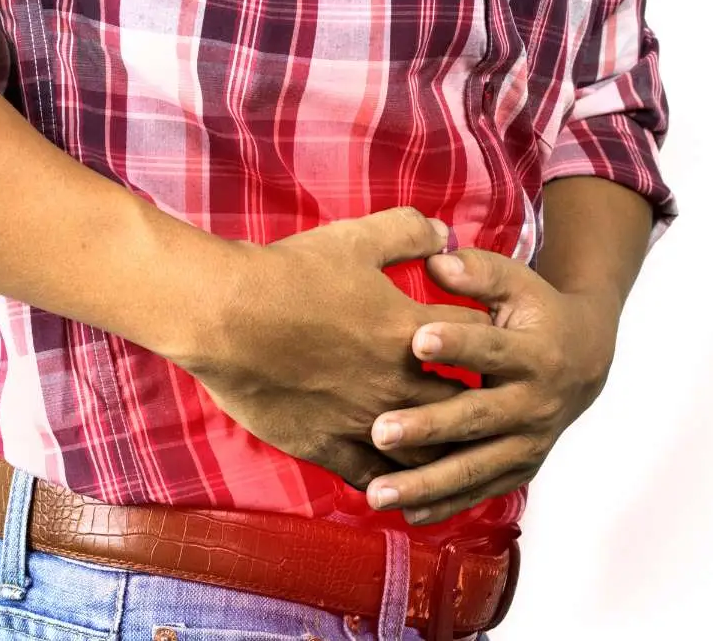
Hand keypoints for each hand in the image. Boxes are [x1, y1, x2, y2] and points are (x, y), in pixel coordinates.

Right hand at [176, 208, 493, 490]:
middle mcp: (396, 383)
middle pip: (461, 404)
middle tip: (478, 398)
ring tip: (447, 446)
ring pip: (425, 452)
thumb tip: (447, 235)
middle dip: (474, 401)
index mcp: (410, 332)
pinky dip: (390, 481)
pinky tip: (396, 480)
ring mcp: (362, 420)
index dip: (487, 337)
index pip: (477, 340)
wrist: (225, 316)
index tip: (487, 338)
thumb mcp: (356, 238)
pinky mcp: (325, 446)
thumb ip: (409, 232)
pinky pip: (372, 476)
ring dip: (441, 448)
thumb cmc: (290, 275)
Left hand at [364, 248, 622, 523]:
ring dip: (427, 483)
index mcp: (535, 353)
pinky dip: (444, 504)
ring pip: (475, 467)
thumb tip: (435, 261)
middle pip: (477, 418)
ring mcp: (528, 443)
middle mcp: (534, 404)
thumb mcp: (517, 283)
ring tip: (378, 491)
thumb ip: (477, 271)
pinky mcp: (520, 469)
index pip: (491, 349)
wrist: (587, 360)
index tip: (416, 340)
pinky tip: (404, 512)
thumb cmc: (536, 312)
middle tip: (379, 431)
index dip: (457, 344)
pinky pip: (479, 491)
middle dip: (428, 427)